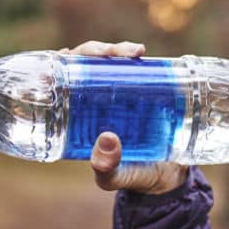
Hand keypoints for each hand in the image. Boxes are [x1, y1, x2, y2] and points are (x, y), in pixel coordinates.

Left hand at [59, 40, 187, 193]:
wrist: (170, 178)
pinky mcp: (141, 90)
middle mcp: (94, 102)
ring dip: (116, 49)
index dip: (58, 66)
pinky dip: (134, 55)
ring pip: (109, 62)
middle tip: (108, 54)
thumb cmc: (134, 178)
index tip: (63, 57)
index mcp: (76, 119)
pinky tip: (140, 53)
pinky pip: (134, 66)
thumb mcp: (116, 177)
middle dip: (92, 52)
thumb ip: (107, 168)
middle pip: (85, 66)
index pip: (61, 84)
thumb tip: (106, 139)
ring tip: (132, 52)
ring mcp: (118, 94)